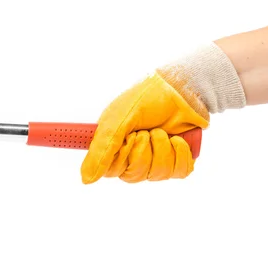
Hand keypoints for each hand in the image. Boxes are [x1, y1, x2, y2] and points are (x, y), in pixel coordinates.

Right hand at [80, 72, 209, 183]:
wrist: (181, 89)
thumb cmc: (146, 99)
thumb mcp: (117, 120)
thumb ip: (101, 149)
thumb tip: (86, 179)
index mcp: (114, 146)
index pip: (112, 171)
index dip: (123, 156)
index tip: (130, 136)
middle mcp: (133, 156)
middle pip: (134, 175)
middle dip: (144, 149)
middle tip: (147, 130)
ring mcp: (156, 160)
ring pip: (158, 174)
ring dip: (163, 147)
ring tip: (163, 130)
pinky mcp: (178, 161)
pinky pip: (180, 171)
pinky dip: (181, 152)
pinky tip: (178, 138)